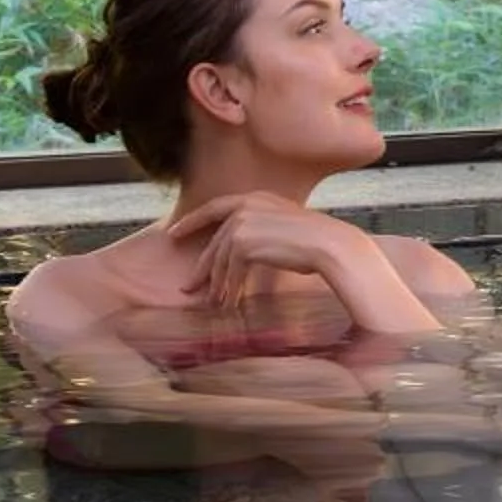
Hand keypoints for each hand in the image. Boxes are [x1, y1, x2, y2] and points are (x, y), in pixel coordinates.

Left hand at [168, 193, 375, 310]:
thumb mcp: (283, 224)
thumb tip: (242, 250)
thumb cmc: (315, 240)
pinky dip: (228, 291)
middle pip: (214, 242)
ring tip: (212, 303)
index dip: (192, 220)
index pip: (215, 207)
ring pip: (220, 261)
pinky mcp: (243, 245)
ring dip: (216, 286)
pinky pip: (230, 273)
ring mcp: (242, 224)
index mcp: (256, 196)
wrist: (329, 245)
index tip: (173, 233)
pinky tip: (229, 304)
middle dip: (201, 268)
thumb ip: (261, 228)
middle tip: (188, 286)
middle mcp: (245, 206)